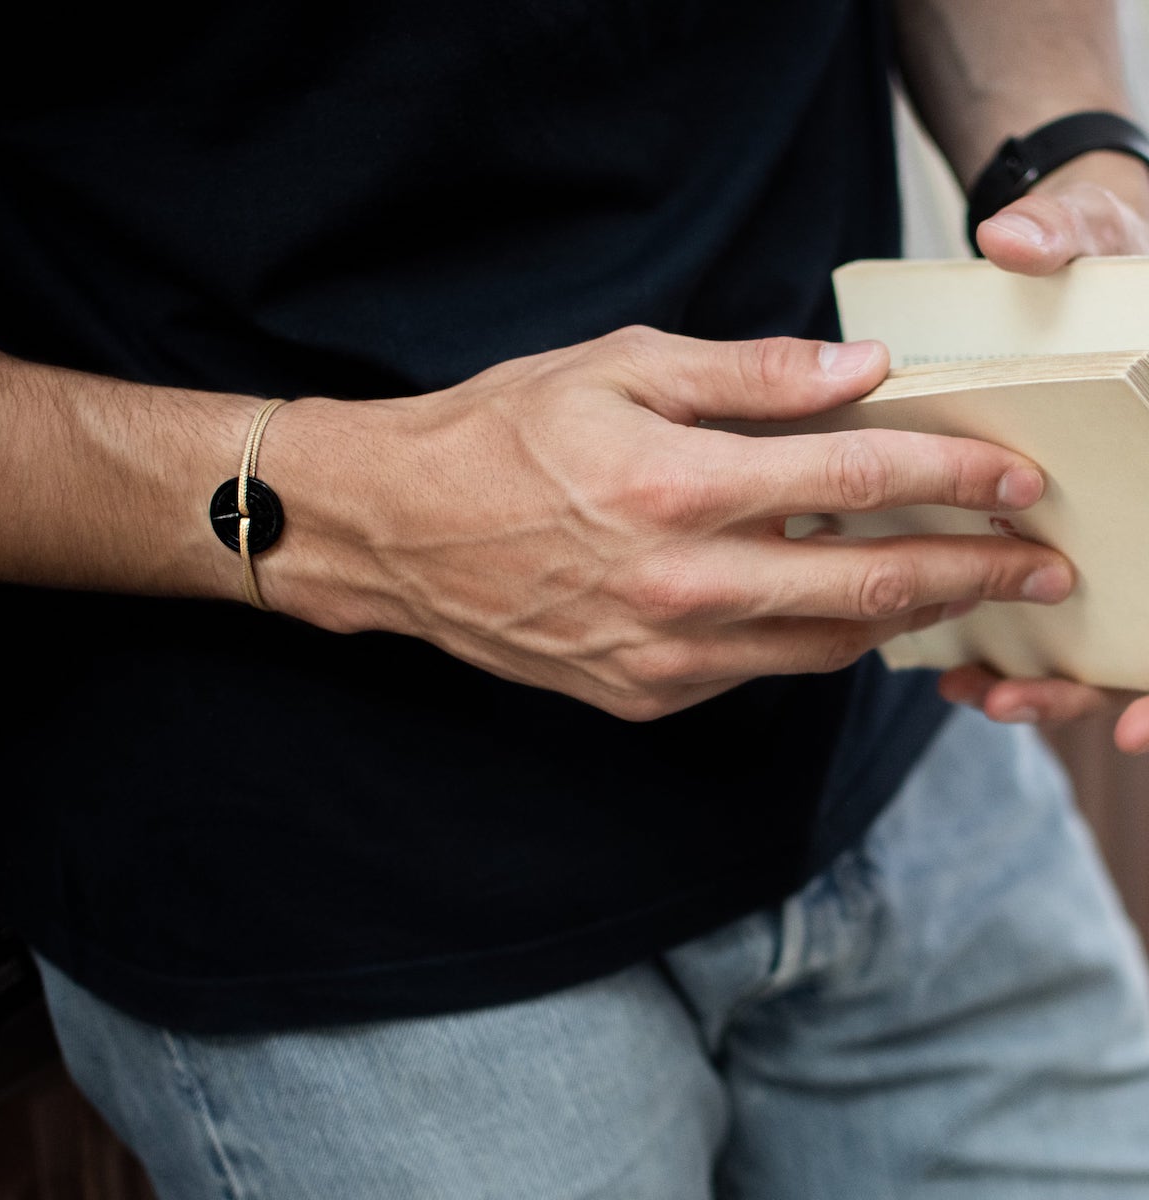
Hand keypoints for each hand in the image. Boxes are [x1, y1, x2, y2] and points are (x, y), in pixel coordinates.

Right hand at [260, 326, 1070, 719]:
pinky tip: (828, 607)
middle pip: (868, 585)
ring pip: (823, 647)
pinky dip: (809, 640)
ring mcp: (661, 657)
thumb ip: (748, 373)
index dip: (954, 477)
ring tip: (951, 588)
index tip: (1014, 479)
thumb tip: (857, 373)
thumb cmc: (498, 436)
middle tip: (1036, 567)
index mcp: (676, 486)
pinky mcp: (641, 696)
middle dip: (970, 572)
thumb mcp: (617, 366)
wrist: (398, 532)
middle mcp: (678, 586)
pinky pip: (756, 672)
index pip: (857, 481)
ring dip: (900, 616)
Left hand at [944, 149, 1148, 750]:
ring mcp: (1129, 527)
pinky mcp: (1075, 527)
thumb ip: (1074, 236)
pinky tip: (969, 662)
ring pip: (1116, 636)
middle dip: (1101, 690)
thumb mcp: (1108, 233)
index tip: (1138, 729)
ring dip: (1055, 681)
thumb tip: (1013, 244)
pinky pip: (1065, 609)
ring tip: (981, 689)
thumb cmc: (1124, 253)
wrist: (1113, 256)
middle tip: (1011, 700)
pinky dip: (1028, 647)